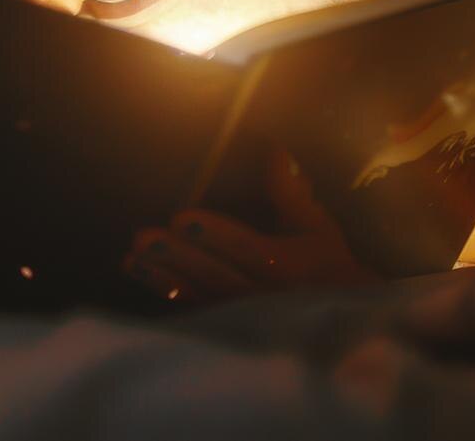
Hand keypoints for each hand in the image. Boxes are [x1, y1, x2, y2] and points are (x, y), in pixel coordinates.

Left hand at [124, 150, 377, 304]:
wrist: (343, 321)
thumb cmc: (329, 265)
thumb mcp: (318, 228)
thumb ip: (291, 193)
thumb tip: (276, 150)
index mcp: (286, 267)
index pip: (246, 248)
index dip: (215, 234)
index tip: (183, 217)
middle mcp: (262, 294)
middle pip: (215, 273)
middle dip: (177, 256)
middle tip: (144, 238)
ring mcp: (243, 314)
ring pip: (198, 294)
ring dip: (162, 277)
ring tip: (131, 258)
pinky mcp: (229, 324)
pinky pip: (194, 309)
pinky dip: (166, 293)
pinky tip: (139, 275)